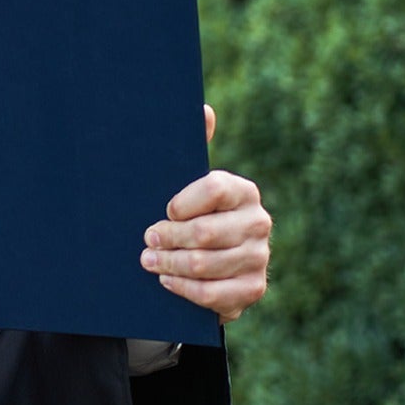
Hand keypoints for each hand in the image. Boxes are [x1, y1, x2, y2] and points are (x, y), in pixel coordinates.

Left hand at [140, 105, 270, 322]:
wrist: (207, 264)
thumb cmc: (189, 215)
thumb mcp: (186, 183)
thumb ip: (193, 147)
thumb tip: (204, 109)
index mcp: (243, 191)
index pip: (213, 188)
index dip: (182, 202)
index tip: (163, 210)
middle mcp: (258, 222)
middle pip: (205, 232)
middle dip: (167, 238)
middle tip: (146, 240)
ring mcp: (258, 258)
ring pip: (205, 264)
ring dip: (169, 264)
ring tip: (148, 261)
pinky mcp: (252, 289)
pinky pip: (213, 294)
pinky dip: (184, 289)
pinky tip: (167, 281)